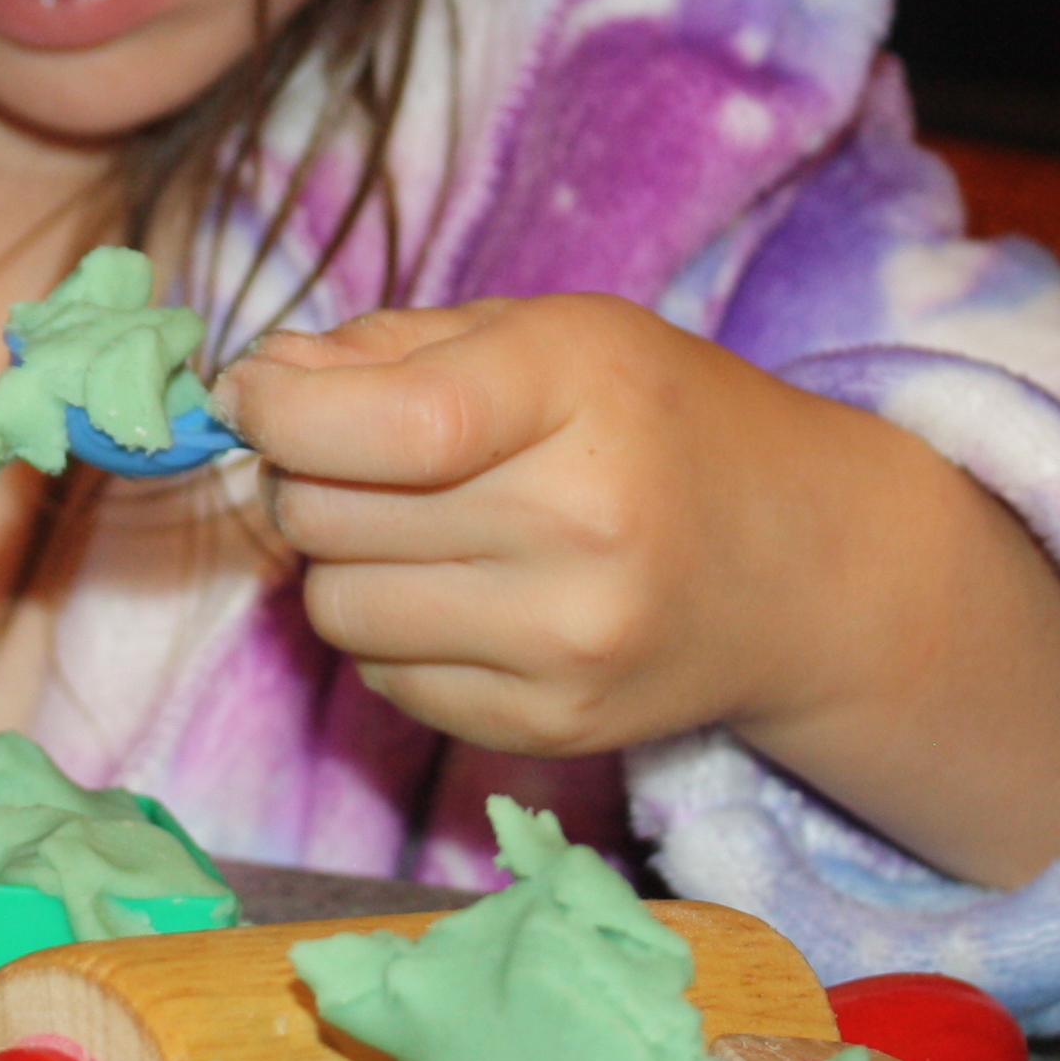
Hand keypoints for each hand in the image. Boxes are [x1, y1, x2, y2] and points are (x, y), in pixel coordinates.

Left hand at [215, 294, 1059, 886]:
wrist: (808, 566)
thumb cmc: (652, 421)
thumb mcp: (541, 334)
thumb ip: (383, 350)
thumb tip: (251, 387)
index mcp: (576, 391)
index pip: (381, 422)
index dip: (278, 411)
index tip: (254, 397)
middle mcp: (583, 523)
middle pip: (328, 515)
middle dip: (307, 477)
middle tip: (358, 457)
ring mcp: (572, 640)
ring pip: (335, 609)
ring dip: (341, 563)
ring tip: (414, 527)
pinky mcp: (556, 726)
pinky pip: (382, 679)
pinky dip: (391, 633)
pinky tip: (461, 594)